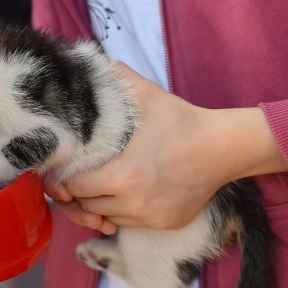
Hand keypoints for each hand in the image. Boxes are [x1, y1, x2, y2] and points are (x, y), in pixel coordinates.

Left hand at [45, 63, 283, 233]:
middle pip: (86, 205)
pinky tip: (125, 193)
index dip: (64, 177)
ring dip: (99, 203)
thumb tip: (89, 63)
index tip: (64, 167)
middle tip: (78, 175)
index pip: (74, 187)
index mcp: (122, 175)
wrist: (223, 147)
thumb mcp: (146, 94)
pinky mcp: (165, 224)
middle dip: (78, 192)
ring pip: (106, 217)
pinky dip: (122, 211)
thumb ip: (115, 78)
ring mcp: (151, 217)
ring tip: (101, 183)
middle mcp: (134, 203)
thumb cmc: (181, 120)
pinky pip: (129, 223)